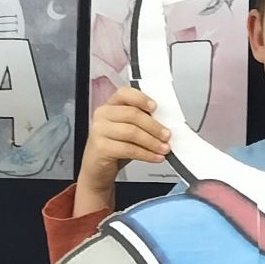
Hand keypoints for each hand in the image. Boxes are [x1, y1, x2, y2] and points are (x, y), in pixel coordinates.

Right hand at [76, 86, 169, 209]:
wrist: (97, 169)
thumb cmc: (114, 147)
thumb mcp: (127, 130)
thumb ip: (140, 122)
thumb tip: (164, 122)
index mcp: (110, 106)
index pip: (124, 94)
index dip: (141, 98)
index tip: (155, 107)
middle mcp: (102, 115)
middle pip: (132, 114)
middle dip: (154, 126)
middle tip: (167, 135)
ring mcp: (99, 131)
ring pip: (132, 132)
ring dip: (152, 142)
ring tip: (164, 148)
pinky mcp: (101, 147)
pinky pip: (129, 149)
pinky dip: (146, 154)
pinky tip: (155, 157)